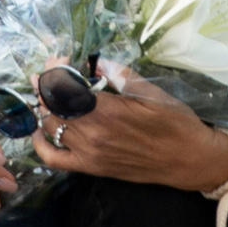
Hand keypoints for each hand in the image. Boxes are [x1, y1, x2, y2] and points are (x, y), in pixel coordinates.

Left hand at [28, 63, 227, 192]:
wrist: (188, 160)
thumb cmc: (175, 123)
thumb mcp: (152, 92)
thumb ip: (122, 75)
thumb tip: (97, 60)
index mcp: (108, 111)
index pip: (65, 87)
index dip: (56, 70)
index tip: (60, 59)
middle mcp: (93, 134)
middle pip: (53, 105)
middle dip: (46, 83)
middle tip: (51, 70)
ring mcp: (89, 154)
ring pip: (51, 126)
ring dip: (43, 106)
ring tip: (46, 90)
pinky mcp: (91, 168)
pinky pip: (54, 159)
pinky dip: (40, 144)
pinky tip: (38, 129)